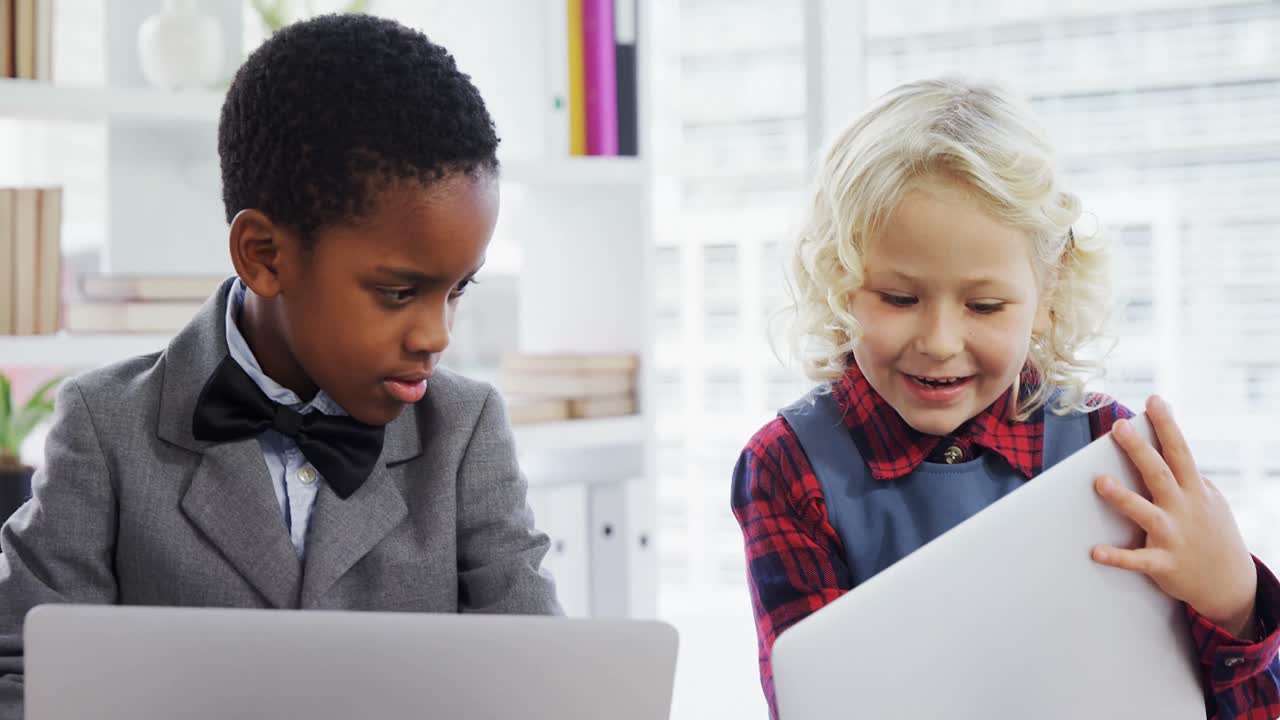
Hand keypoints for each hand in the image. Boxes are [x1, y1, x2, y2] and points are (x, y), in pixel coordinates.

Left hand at [1091, 395, 1258, 637]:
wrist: (1230, 584)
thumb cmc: (1211, 532)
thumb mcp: (1210, 500)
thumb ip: (1188, 476)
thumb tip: (1168, 442)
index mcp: (1195, 491)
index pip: (1180, 452)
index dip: (1167, 426)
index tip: (1154, 400)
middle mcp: (1184, 510)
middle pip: (1159, 474)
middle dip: (1139, 450)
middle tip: (1118, 427)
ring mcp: (1174, 537)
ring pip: (1145, 514)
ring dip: (1123, 498)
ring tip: (1099, 481)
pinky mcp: (1164, 564)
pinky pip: (1137, 561)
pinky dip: (1116, 557)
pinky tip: (1094, 552)